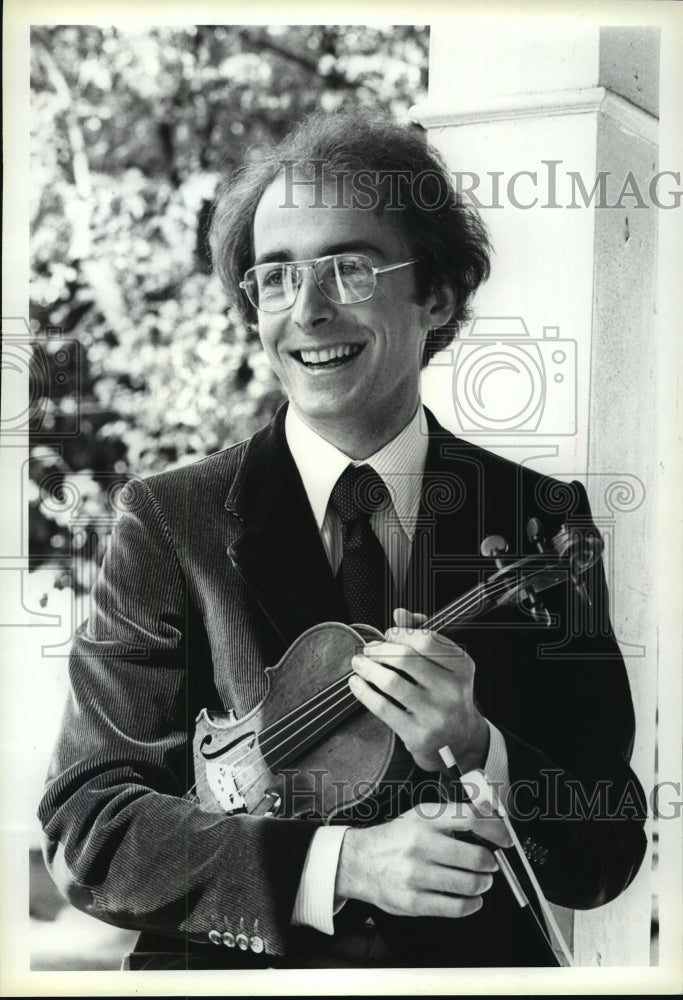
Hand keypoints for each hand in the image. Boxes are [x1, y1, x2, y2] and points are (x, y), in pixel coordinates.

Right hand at [335, 800, 510, 917]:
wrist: (359, 861)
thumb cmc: (394, 839)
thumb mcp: (420, 816)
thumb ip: (452, 817)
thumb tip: (490, 819)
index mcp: (424, 819)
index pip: (470, 818)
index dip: (495, 829)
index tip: (505, 839)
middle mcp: (420, 844)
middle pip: (475, 856)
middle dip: (490, 864)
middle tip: (491, 865)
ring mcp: (415, 874)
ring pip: (468, 884)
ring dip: (482, 884)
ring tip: (481, 881)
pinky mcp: (413, 901)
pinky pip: (454, 907)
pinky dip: (471, 905)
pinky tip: (471, 900)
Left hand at [349, 608, 488, 772]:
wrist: (459, 738)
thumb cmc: (447, 694)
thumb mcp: (445, 664)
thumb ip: (424, 636)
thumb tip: (400, 614)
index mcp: (462, 667)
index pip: (427, 640)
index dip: (401, 633)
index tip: (388, 634)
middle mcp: (452, 691)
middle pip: (406, 658)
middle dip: (380, 649)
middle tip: (368, 649)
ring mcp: (436, 714)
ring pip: (392, 682)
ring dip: (368, 668)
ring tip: (359, 663)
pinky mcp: (418, 734)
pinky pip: (383, 707)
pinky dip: (363, 692)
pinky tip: (356, 683)